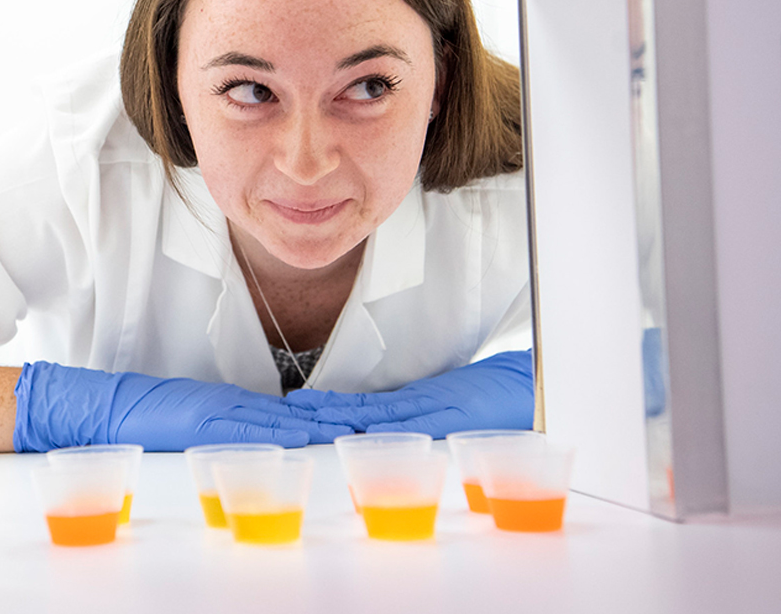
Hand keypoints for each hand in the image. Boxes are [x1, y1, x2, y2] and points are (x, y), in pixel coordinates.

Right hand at [13, 362, 352, 451]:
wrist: (114, 407)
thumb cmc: (152, 417)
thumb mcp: (199, 421)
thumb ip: (232, 427)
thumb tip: (263, 442)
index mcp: (239, 404)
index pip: (294, 411)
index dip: (329, 415)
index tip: (363, 421)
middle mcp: (239, 404)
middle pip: (298, 411)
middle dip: (337, 419)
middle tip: (376, 424)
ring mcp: (225, 410)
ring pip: (282, 418)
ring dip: (320, 425)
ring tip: (357, 430)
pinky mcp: (208, 420)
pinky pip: (250, 428)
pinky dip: (281, 433)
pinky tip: (306, 437)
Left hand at [283, 350, 533, 437]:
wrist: (528, 387)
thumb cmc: (496, 401)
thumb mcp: (454, 409)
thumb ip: (422, 415)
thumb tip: (380, 427)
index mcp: (412, 405)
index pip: (360, 407)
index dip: (327, 407)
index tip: (296, 409)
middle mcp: (413, 407)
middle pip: (358, 408)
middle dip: (321, 410)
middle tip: (287, 409)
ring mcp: (426, 408)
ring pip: (372, 410)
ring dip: (336, 412)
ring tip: (301, 410)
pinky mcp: (443, 412)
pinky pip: (404, 419)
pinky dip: (379, 423)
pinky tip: (355, 425)